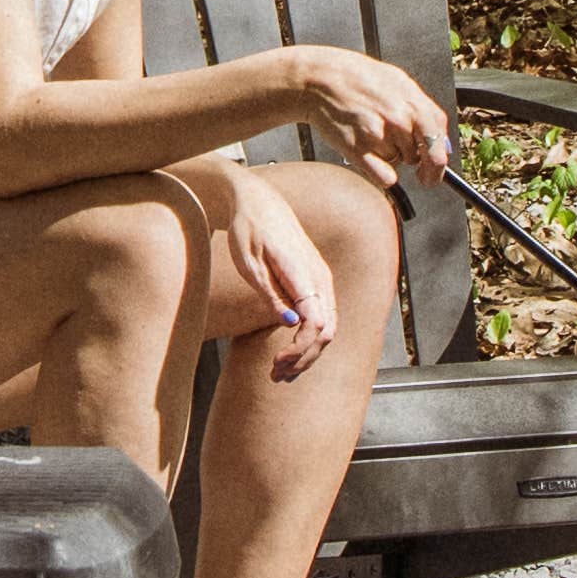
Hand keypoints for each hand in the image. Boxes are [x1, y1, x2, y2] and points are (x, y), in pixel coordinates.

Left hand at [190, 161, 340, 379]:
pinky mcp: (317, 281)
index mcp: (304, 273)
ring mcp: (322, 279)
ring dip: (308, 352)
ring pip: (328, 326)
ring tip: (281, 371)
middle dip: (305, 358)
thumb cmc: (248, 229)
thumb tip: (290, 323)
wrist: (259, 202)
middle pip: (327, 330)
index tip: (277, 363)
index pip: (316, 323)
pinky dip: (310, 339)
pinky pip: (323, 316)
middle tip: (276, 375)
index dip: (300, 350)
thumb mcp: (249, 263)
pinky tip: (292, 352)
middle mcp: (320, 277)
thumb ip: (270, 294)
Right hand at [279, 46, 454, 178]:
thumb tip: (441, 141)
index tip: (435, 169)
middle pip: (422, 157)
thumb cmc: (358, 78)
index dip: (439, 159)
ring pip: (398, 163)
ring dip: (390, 155)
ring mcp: (378, 134)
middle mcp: (398, 119)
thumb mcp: (398, 82)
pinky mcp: (357, 149)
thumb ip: (422, 109)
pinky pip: (384, 177)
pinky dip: (380, 173)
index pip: (439, 140)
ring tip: (372, 133)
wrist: (320, 78)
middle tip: (407, 158)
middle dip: (416, 159)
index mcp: (412, 102)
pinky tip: (368, 154)